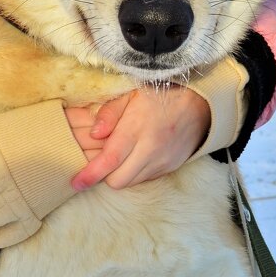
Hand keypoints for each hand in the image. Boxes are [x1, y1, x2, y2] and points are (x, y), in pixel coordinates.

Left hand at [66, 85, 209, 190]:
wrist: (199, 105)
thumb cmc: (159, 94)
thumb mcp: (131, 93)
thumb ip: (110, 112)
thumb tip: (94, 133)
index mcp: (138, 128)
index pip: (110, 159)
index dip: (91, 174)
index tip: (75, 182)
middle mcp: (151, 149)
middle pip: (118, 179)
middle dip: (102, 175)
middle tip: (95, 162)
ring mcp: (162, 162)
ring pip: (131, 182)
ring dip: (118, 175)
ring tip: (113, 159)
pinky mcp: (169, 168)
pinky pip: (144, 179)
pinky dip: (133, 173)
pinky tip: (131, 158)